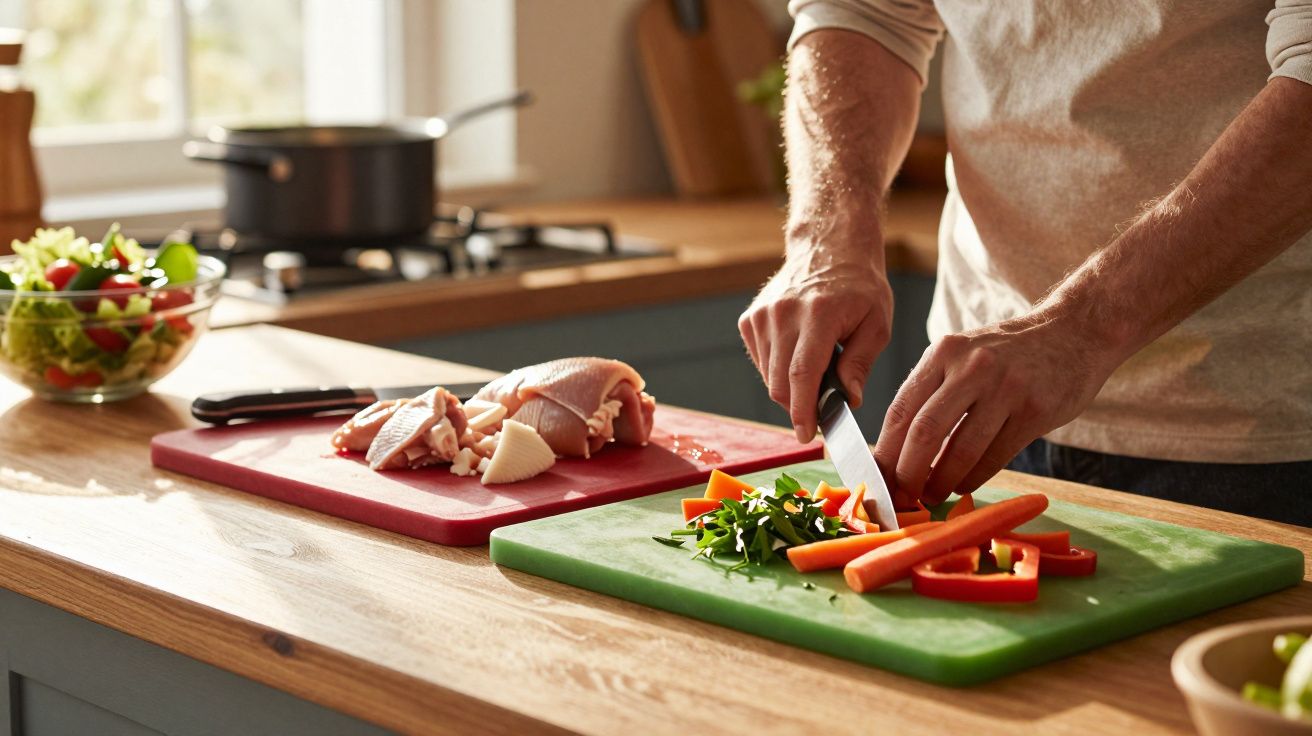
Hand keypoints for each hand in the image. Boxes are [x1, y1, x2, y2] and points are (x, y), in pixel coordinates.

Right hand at [739, 230, 892, 442]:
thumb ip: (860, 364)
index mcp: (817, 314)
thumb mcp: (877, 323)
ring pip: (769, 377)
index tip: (807, 436)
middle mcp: (783, 313)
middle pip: (781, 382)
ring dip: (791, 388)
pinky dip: (779, 370)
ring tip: (817, 370)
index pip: (802, 373)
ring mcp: (762, 315)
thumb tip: (848, 400)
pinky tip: (799, 354)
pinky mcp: (750, 319)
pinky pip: (761, 362)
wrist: (829, 248)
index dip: (803, 410)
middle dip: (800, 406)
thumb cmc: (859, 287)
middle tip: (823, 409)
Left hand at [873, 309, 1121, 505]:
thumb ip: (933, 391)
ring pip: (959, 449)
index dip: (884, 451)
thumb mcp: (963, 355)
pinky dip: (972, 478)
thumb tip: (896, 448)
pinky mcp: (1034, 410)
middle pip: (924, 431)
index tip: (878, 478)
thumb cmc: (1009, 354)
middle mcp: (970, 367)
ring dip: (940, 482)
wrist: (1074, 332)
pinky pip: (993, 456)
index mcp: (943, 353)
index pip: (900, 409)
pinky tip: (962, 485)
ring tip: (931, 496)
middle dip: (907, 473)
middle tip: (902, 495)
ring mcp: (1005, 388)